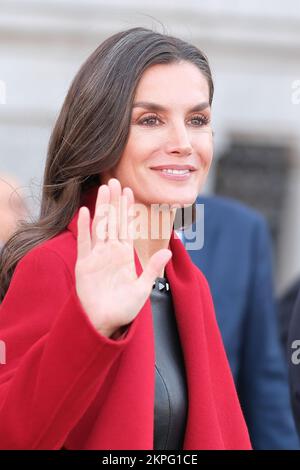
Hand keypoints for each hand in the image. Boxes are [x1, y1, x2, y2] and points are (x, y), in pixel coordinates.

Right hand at [75, 178, 171, 337]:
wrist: (103, 323)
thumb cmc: (123, 309)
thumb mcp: (142, 289)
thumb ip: (153, 268)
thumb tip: (169, 251)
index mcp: (126, 255)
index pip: (127, 227)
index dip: (128, 209)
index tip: (130, 191)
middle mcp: (111, 252)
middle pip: (113, 221)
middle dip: (114, 201)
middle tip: (115, 180)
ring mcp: (97, 256)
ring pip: (100, 226)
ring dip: (101, 208)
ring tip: (103, 189)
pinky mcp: (84, 264)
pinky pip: (84, 242)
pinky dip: (84, 228)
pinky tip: (85, 212)